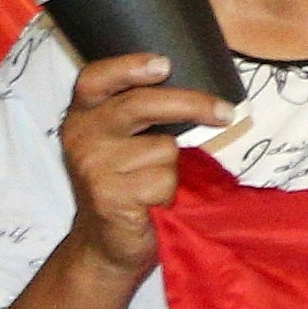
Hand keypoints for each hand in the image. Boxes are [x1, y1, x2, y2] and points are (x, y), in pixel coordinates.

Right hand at [57, 54, 226, 280]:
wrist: (106, 244)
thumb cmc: (126, 185)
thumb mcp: (122, 143)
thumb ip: (141, 116)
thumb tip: (201, 95)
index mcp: (83, 116)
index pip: (95, 79)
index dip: (128, 67)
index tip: (164, 64)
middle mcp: (81, 137)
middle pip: (140, 105)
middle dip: (191, 104)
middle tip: (225, 112)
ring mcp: (93, 167)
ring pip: (163, 149)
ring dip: (175, 167)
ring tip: (154, 184)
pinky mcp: (110, 196)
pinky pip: (164, 181)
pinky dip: (171, 192)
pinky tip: (154, 203)